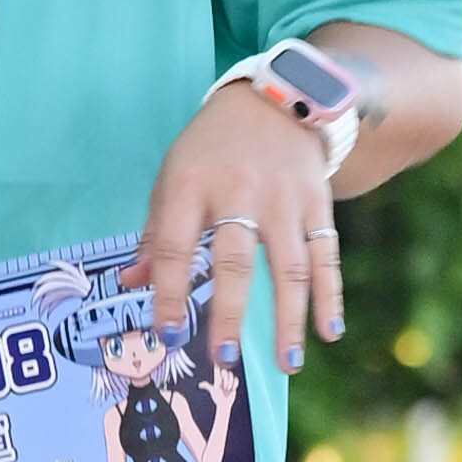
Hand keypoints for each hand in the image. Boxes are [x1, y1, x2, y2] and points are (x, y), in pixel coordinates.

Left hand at [139, 82, 342, 372]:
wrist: (276, 97)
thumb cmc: (212, 150)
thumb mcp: (172, 177)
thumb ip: (156, 234)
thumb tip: (131, 284)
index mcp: (190, 186)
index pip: (175, 249)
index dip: (168, 295)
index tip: (167, 337)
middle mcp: (238, 192)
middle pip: (234, 262)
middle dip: (229, 314)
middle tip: (225, 359)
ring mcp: (283, 198)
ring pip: (288, 267)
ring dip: (289, 319)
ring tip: (288, 364)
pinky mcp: (317, 201)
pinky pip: (325, 254)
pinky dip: (330, 294)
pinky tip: (329, 331)